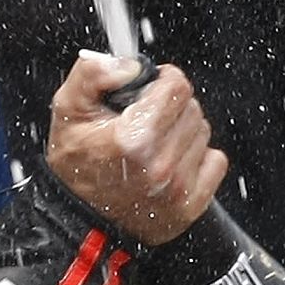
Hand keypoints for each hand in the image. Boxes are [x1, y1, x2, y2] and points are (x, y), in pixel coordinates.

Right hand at [45, 52, 228, 245]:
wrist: (81, 218)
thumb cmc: (75, 163)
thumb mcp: (67, 110)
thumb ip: (92, 75)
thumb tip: (131, 66)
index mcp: (132, 138)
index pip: (176, 87)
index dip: (162, 80)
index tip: (148, 89)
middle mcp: (159, 164)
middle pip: (191, 107)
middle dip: (170, 105)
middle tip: (144, 119)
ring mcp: (178, 187)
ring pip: (203, 131)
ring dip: (182, 130)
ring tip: (154, 142)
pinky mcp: (191, 204)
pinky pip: (216, 161)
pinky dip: (198, 157)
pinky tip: (170, 161)